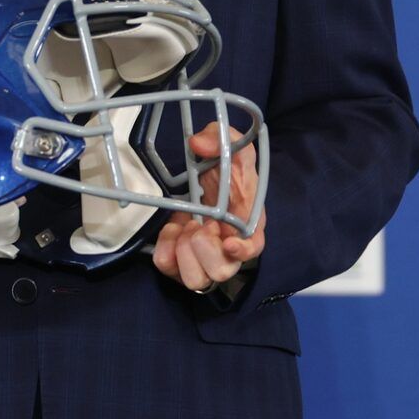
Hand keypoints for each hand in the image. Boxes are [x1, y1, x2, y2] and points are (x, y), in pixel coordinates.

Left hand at [151, 122, 265, 291]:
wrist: (210, 180)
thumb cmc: (227, 169)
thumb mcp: (230, 144)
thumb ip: (220, 138)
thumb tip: (198, 144)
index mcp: (248, 225)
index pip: (253, 249)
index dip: (242, 251)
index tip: (227, 240)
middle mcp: (228, 248)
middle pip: (220, 273)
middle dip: (204, 248)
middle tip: (198, 223)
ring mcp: (204, 258)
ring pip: (194, 280)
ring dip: (184, 252)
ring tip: (186, 225)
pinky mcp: (181, 260)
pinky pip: (168, 267)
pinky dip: (165, 249)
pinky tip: (172, 229)